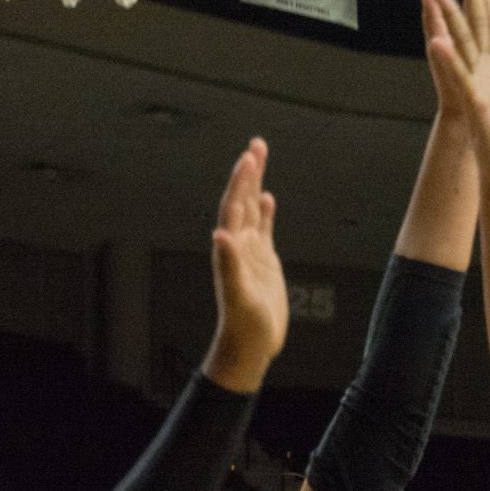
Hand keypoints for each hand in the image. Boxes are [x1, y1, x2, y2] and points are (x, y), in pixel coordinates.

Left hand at [202, 138, 287, 392]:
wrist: (249, 346)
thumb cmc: (243, 325)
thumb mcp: (238, 295)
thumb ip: (229, 264)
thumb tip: (220, 236)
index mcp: (231, 249)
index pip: (234, 207)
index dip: (241, 182)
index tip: (250, 157)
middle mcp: (238, 245)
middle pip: (242, 200)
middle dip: (249, 172)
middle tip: (257, 145)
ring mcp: (250, 252)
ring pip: (253, 210)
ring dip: (255, 185)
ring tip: (259, 158)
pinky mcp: (263, 262)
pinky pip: (264, 229)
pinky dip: (265, 212)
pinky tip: (269, 199)